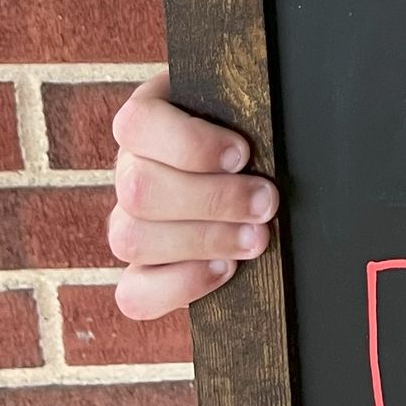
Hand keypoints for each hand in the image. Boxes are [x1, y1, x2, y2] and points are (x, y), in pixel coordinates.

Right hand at [107, 65, 280, 319]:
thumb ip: (248, 113)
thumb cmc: (252, 137)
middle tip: (266, 203)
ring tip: (256, 238)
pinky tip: (225, 269)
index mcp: (148, 122)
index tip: (243, 154)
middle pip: (138, 190)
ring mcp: (128, 224)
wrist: (252, 177)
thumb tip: (277, 113)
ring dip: (202, 241)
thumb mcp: (246, 112)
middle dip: (212, 200)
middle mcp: (129, 171)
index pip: (136, 124)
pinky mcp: (140, 272)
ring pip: (131, 239)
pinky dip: (180, 285)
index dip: (189, 144)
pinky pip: (133, 293)